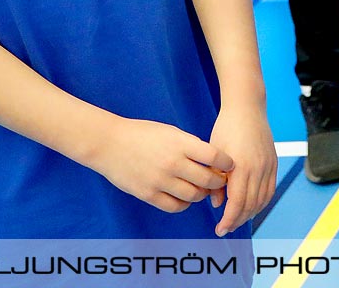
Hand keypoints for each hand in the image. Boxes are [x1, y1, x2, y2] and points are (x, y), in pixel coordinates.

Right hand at [91, 116, 230, 212]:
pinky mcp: (148, 195)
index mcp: (180, 144)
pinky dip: (184, 203)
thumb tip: (212, 160)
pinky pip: (175, 206)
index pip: (214, 156)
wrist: (109, 144)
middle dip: (217, 181)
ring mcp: (160, 181)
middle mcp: (172, 163)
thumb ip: (190, 146)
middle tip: (219, 180)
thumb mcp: (170, 132)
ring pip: (194, 196)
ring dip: (201, 194)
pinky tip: (184, 196)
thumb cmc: (142, 134)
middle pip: (207, 180)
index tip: (229, 164)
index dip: (226, 162)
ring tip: (201, 188)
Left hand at [207, 102, 276, 234]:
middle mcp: (258, 168)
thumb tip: (217, 204)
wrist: (247, 107)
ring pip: (262, 200)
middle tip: (226, 228)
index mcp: (242, 167)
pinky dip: (262, 202)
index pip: (237, 203)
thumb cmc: (227, 127)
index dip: (228, 220)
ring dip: (250, 213)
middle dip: (237, 220)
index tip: (220, 229)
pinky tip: (252, 206)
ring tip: (237, 219)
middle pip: (250, 205)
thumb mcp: (214, 153)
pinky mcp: (273, 162)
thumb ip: (215, 181)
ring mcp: (268, 166)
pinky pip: (270, 190)